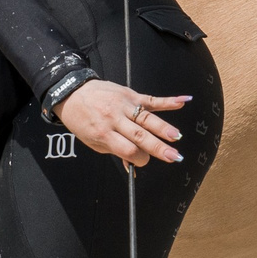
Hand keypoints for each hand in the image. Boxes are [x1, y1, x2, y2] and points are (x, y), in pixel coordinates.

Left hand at [55, 79, 189, 165]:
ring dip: (164, 128)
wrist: (73, 92)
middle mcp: (114, 119)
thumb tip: (133, 165)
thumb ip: (115, 151)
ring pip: (147, 118)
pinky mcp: (130, 94)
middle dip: (158, 148)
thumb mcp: (93, 142)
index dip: (140, 158)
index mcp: (104, 134)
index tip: (145, 161)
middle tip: (175, 157)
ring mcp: (124, 105)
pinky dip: (168, 101)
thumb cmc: (83, 121)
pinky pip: (151, 99)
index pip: (128, 149)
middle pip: (140, 135)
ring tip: (177, 137)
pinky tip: (183, 101)